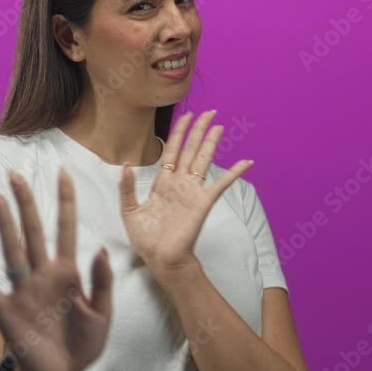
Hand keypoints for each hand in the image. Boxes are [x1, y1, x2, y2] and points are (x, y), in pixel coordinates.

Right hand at [0, 168, 113, 370]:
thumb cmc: (83, 345)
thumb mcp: (102, 314)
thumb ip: (102, 282)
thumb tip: (99, 248)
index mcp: (68, 273)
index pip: (66, 229)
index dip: (66, 201)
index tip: (64, 173)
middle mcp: (42, 275)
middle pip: (34, 230)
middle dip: (27, 202)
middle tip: (17, 174)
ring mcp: (23, 291)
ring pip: (13, 249)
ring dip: (4, 224)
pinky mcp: (7, 310)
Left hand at [119, 110, 252, 274]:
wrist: (159, 259)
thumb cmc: (146, 239)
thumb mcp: (129, 211)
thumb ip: (126, 188)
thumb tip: (125, 166)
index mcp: (163, 183)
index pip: (172, 152)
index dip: (179, 133)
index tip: (186, 116)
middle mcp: (180, 184)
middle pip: (191, 150)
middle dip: (198, 130)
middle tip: (209, 112)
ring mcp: (192, 192)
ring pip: (203, 161)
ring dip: (211, 143)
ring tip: (219, 126)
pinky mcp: (202, 203)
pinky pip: (220, 185)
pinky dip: (234, 173)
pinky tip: (246, 162)